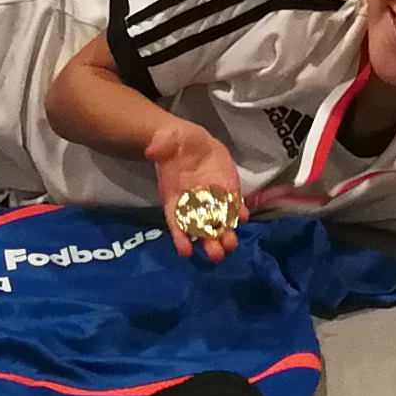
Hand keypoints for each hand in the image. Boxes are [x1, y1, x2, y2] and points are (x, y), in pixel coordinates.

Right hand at [146, 120, 248, 259]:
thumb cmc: (175, 143)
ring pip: (219, 223)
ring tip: (231, 245)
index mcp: (175, 197)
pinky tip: (243, 216)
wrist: (193, 141)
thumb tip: (151, 151)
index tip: (186, 252)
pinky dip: (239, 213)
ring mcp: (213, 200)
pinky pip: (234, 206)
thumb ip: (160, 146)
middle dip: (209, 243)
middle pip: (201, 229)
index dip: (180, 236)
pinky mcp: (228, 192)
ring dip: (226, 235)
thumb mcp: (166, 139)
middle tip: (217, 256)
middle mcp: (194, 204)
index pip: (176, 221)